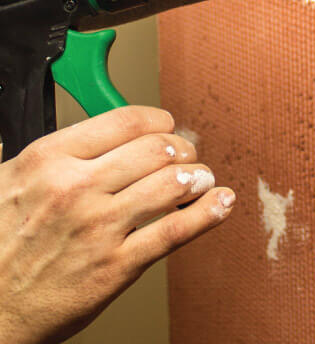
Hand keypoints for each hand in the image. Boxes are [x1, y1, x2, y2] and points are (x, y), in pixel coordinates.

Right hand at [0, 107, 234, 343]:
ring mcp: (99, 227)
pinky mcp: (116, 267)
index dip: (159, 121)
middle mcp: (77, 188)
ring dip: (199, 176)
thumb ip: (57, 155)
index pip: (127, 121)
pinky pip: (176, 231)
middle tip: (186, 154)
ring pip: (173, 183)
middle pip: (158, 148)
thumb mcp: (10, 182)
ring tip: (202, 178)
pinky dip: (208, 212)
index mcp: (50, 159)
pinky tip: (220, 202)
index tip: (166, 126)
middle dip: (183, 147)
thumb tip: (105, 136)